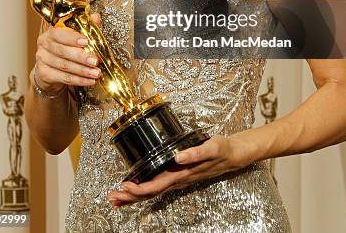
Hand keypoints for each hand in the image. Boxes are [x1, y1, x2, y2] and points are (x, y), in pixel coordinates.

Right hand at [33, 13, 101, 93]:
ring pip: (64, 66)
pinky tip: (90, 81)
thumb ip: (85, 26)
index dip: (72, 38)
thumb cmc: (66, 48)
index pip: (58, 33)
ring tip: (96, 73)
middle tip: (96, 61)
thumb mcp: (75, 36)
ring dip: (83, 70)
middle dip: (81, 57)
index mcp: (50, 33)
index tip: (86, 41)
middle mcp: (44, 45)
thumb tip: (96, 17)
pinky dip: (78, 80)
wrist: (51, 69)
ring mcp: (42, 60)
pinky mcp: (44, 74)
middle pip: (63, 51)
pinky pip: (64, 78)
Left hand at [107, 134, 252, 208]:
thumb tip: (178, 157)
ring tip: (116, 197)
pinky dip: (144, 188)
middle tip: (111, 197)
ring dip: (134, 195)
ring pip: (153, 191)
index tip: (124, 187)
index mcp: (182, 174)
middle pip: (150, 192)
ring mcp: (178, 179)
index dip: (139, 189)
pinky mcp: (179, 174)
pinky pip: (158, 185)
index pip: (156, 185)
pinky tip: (136, 189)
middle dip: (130, 196)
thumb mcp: (211, 147)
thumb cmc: (222, 149)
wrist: (233, 154)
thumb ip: (195, 152)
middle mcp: (178, 179)